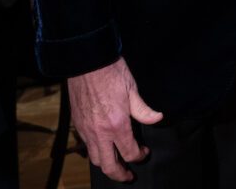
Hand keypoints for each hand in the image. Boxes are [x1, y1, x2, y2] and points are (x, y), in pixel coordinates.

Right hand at [68, 57, 162, 182]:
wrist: (86, 61)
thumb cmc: (110, 72)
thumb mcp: (132, 89)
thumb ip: (143, 110)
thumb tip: (157, 118)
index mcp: (117, 124)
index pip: (129, 152)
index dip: (139, 156)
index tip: (144, 152)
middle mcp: (100, 132)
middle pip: (108, 166)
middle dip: (120, 174)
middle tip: (128, 175)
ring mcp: (86, 130)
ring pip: (95, 158)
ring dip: (106, 165)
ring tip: (115, 163)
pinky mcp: (78, 124)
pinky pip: (86, 146)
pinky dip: (96, 151)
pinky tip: (103, 145)